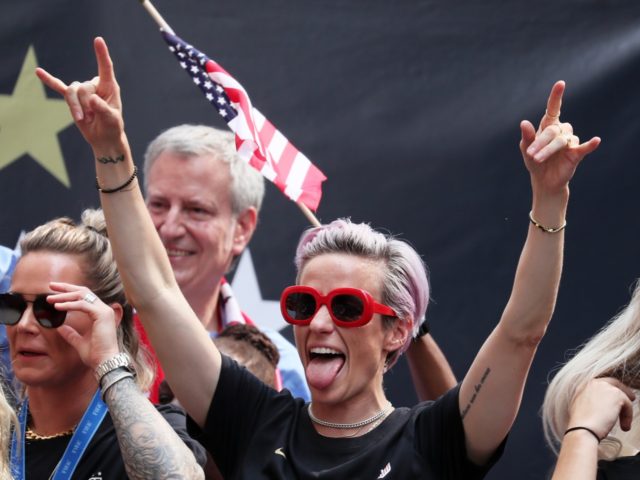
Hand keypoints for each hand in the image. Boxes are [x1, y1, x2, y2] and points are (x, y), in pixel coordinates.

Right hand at [35, 37, 123, 151]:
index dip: (101, 54)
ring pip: (71, 92)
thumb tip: (92, 99)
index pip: (105, 68)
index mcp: (109, 86)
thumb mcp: (112, 119)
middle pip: (83, 87)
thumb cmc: (112, 126)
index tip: (98, 40)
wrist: (103, 137)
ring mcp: (83, 91)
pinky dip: (50, 80)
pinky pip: (59, 87)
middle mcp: (95, 85)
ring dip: (75, 108)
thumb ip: (103, 109)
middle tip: (94, 117)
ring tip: (84, 119)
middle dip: (86, 105)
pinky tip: (39, 72)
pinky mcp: (73, 98)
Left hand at [48, 282, 120, 369]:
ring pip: (82, 295)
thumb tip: (60, 327)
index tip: (54, 291)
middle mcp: (104, 309)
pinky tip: (57, 307)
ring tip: (50, 298)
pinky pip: (82, 305)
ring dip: (64, 296)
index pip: (84, 297)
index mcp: (100, 314)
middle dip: (66, 287)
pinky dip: (69, 305)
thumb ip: (71, 333)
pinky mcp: (102, 314)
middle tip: (51, 285)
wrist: (104, 361)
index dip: (69, 292)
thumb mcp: (79, 342)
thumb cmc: (95, 354)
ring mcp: (104, 311)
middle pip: (84, 291)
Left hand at [520, 81, 600, 195]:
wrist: (543, 180)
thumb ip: (526, 137)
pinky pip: (584, 147)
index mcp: (549, 125)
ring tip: (537, 158)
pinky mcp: (577, 154)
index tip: (560, 84)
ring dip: (548, 149)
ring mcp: (570, 142)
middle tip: (531, 154)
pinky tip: (596, 141)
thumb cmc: (535, 161)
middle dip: (540, 142)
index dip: (556, 96)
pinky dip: (590, 144)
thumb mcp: (526, 149)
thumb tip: (524, 122)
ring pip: (562, 140)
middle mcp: (561, 131)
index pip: (554, 108)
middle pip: (553, 131)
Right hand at [567, 377, 635, 440]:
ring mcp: (604, 387)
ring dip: (625, 410)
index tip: (614, 400)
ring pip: (622, 395)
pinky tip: (624, 426)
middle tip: (630, 400)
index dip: (610, 391)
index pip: (601, 384)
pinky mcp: (616, 394)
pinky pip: (628, 404)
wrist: (582, 429)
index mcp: (583, 386)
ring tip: (624, 424)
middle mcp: (593, 383)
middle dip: (622, 392)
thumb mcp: (581, 408)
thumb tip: (600, 407)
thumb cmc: (581, 424)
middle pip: (613, 383)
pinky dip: (628, 416)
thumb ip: (590, 402)